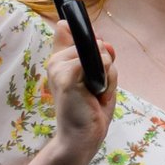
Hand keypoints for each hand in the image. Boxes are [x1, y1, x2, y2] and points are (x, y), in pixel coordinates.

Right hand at [45, 37, 116, 158]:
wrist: (82, 137)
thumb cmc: (90, 109)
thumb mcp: (99, 78)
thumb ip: (100, 57)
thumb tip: (104, 41)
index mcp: (60, 59)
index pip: (68, 28)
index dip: (89, 38)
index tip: (95, 61)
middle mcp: (55, 60)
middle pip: (95, 43)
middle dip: (107, 65)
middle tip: (97, 89)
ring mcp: (58, 67)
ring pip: (100, 52)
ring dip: (109, 75)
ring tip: (97, 94)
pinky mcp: (65, 76)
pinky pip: (98, 61)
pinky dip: (107, 80)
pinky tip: (98, 96)